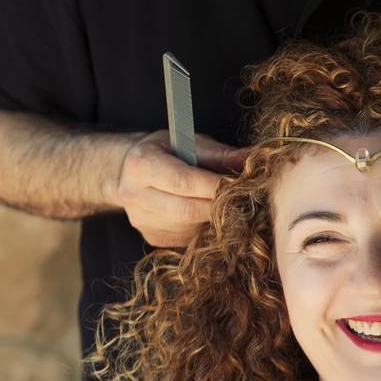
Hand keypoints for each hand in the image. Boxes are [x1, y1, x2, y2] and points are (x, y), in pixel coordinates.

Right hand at [111, 130, 248, 247]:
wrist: (128, 173)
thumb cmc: (164, 152)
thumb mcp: (187, 142)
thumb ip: (219, 153)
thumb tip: (252, 160)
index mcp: (142, 165)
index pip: (183, 181)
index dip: (215, 185)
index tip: (240, 184)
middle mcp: (135, 196)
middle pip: (186, 210)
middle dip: (218, 206)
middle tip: (239, 198)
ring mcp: (142, 221)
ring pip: (190, 227)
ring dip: (212, 218)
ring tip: (221, 203)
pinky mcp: (153, 237)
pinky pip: (188, 238)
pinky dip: (203, 227)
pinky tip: (204, 213)